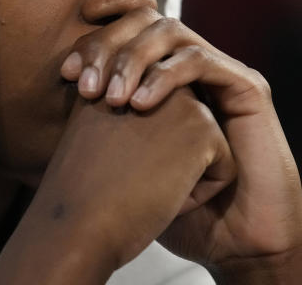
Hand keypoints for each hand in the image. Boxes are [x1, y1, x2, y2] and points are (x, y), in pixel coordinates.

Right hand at [0, 87, 236, 283]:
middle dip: (167, 161)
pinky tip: (162, 195)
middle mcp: (152, 77)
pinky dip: (199, 194)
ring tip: (141, 183)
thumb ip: (124, 114)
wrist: (78, 227)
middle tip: (125, 176)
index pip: (160, 120)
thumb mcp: (97, 136)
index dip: (142, 157)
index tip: (107, 169)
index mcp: (121, 74)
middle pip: (185, 130)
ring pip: (206, 148)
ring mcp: (181, 99)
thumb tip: (160, 126)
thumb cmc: (82, 195)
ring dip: (182, 176)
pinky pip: (223, 169)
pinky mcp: (203, 127)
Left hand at [60, 8, 301, 281]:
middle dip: (109, 45)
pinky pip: (201, 60)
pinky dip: (166, 75)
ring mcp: (221, 72)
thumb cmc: (179, 209)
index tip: (66, 73)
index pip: (125, 33)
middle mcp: (193, 66)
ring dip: (134, 58)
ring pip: (171, 31)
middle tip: (84, 82)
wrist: (235, 240)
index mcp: (164, 76)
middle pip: (144, 22)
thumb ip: (105, 124)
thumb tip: (58, 101)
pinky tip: (141, 104)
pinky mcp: (247, 85)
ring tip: (111, 97)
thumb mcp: (130, 161)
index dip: (93, 44)